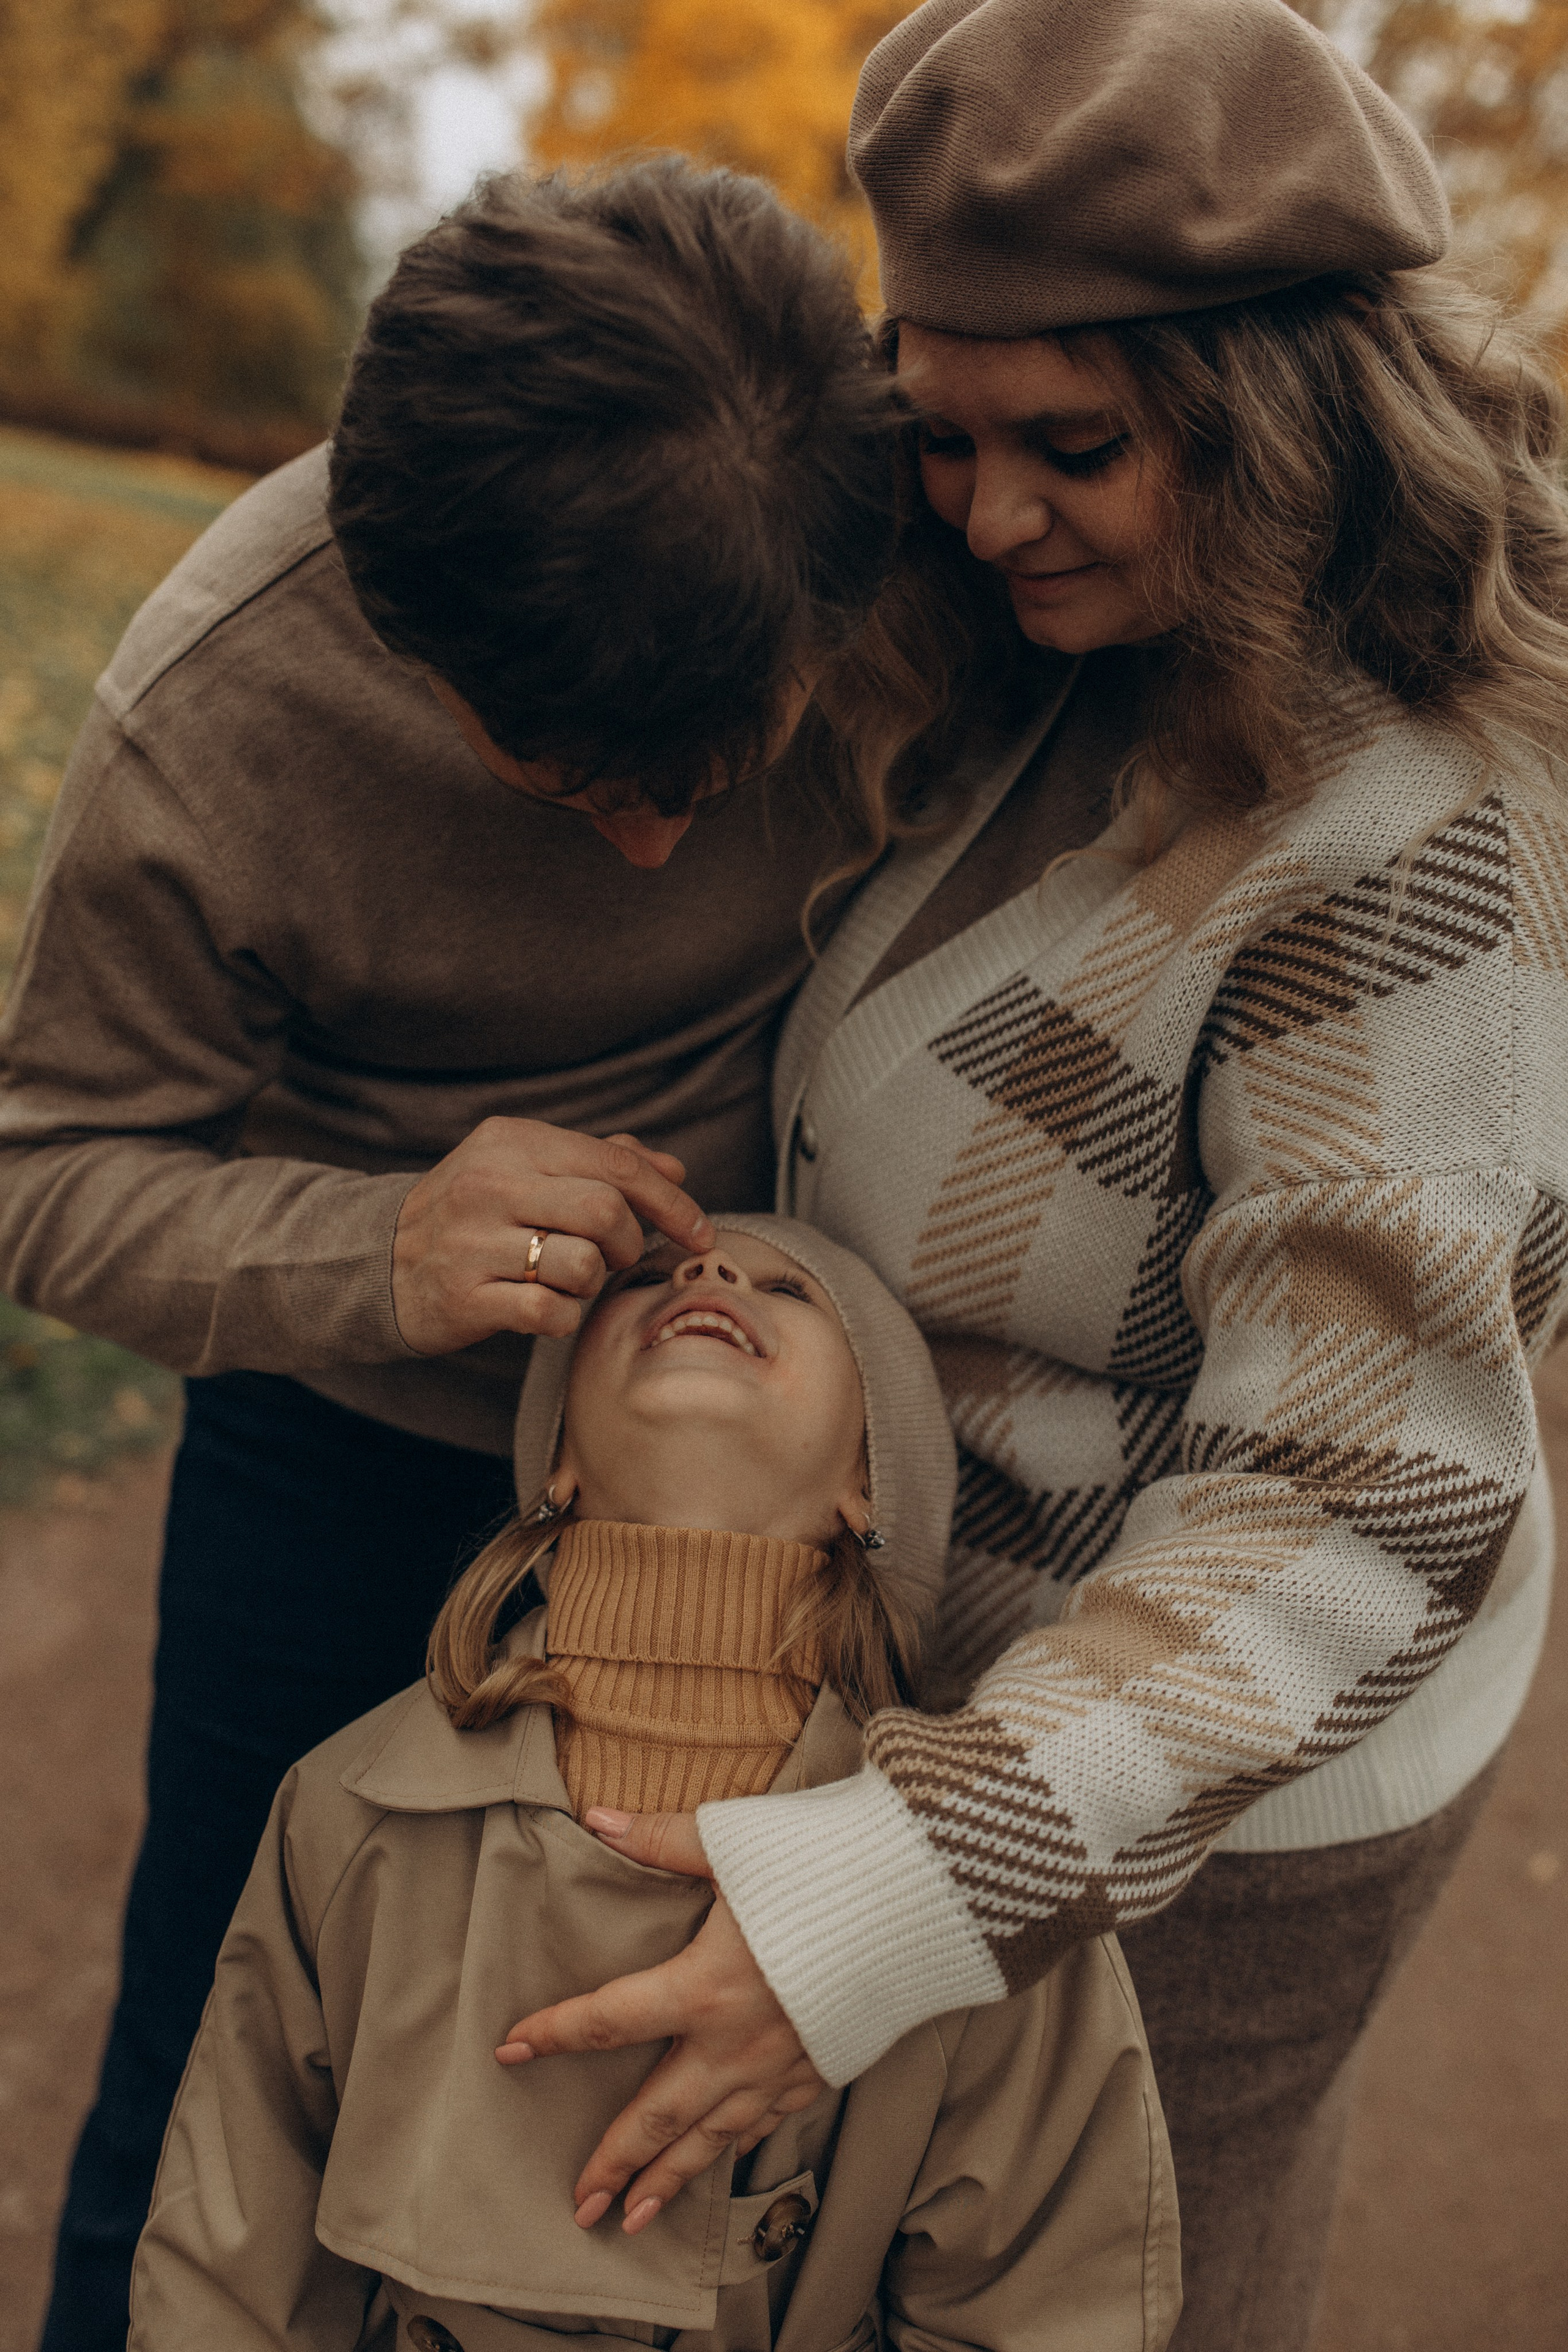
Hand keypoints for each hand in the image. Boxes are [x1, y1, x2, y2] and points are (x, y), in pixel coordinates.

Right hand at [392, 1119, 712, 1354]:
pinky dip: (563, 1317)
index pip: (616, 1163)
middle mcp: (490, 1184)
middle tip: (615, 1255)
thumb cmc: (473, 1214)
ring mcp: (473, 1242)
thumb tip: (673, 1167)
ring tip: (568, 1278)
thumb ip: (599, 1162)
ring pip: (582, 1265)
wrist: (380, 1261)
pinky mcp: (465, 1297)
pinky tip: (544, 1307)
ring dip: (592, 1281)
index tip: (698, 1231)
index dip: (671, 1201)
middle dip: (628, 1242)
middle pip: (605, 1211)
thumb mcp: (524, 1168)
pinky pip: (550, 1312)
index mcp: (512, 1141)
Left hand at [495, 1810, 825, 2234]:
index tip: (509, 2052)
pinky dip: (736, 2145)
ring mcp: (782, 2064)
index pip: (607, 2021)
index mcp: (704, 1986)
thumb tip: (597, 1817)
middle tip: (577, 2203)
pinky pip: (768, 2120)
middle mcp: (737, 2041)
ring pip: (713, 2135)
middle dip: (614, 2161)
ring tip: (633, 2216)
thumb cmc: (823, 1862)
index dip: (554, 2035)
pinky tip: (719, 2158)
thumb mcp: (734, 1842)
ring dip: (669, 2178)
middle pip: (658, 2113)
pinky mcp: (823, 2066)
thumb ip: (660, 1839)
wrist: (923, 1896)